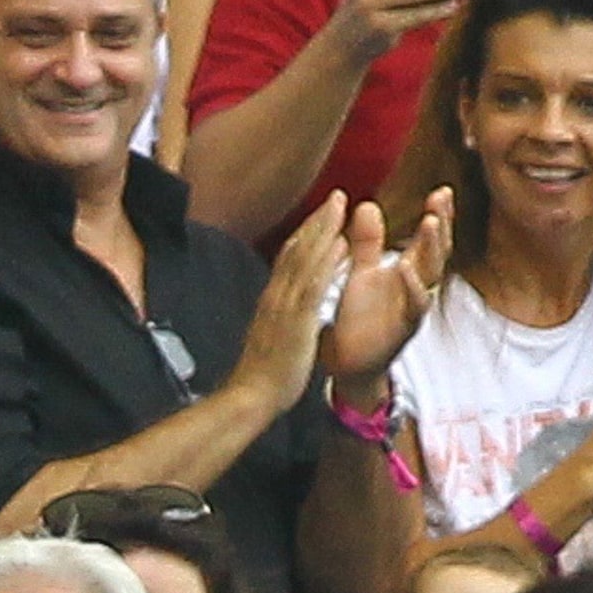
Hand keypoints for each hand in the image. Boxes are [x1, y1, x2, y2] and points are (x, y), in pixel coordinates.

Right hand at [233, 192, 350, 421]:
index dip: (305, 234)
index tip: (321, 217)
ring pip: (305, 258)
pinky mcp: (296, 318)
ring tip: (342, 206)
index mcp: (271, 301)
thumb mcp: (271, 339)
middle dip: (318, 220)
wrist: (250, 396)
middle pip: (296, 248)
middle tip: (337, 196)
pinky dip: (328, 261)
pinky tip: (342, 244)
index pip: (287, 258)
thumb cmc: (262, 378)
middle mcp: (276, 296)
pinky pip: (315, 283)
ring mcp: (285, 305)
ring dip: (325, 229)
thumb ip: (279, 321)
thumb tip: (288, 314)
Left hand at [323, 189, 449, 387]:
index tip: (442, 190)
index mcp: (408, 272)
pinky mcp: (404, 329)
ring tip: (430, 222)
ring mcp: (413, 308)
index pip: (429, 239)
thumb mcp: (361, 274)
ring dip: (433, 248)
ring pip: (432, 274)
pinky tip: (406, 266)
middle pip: (438, 251)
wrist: (347, 363)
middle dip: (442, 224)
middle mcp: (416, 287)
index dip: (438, 215)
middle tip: (442, 197)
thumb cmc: (358, 318)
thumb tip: (367, 205)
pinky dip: (412, 286)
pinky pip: (415, 305)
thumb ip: (366, 243)